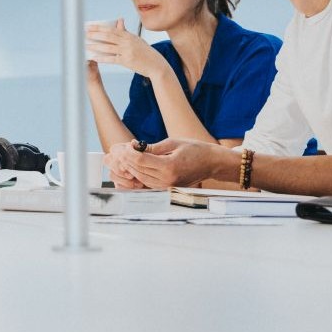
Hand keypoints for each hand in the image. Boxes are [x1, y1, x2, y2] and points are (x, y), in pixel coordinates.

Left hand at [86, 19, 166, 79]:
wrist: (156, 65)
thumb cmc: (146, 52)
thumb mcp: (137, 40)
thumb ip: (126, 32)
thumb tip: (119, 20)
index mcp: (129, 36)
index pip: (111, 29)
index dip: (99, 28)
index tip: (90, 26)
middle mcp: (127, 42)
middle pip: (108, 36)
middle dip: (95, 34)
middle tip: (84, 33)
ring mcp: (127, 52)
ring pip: (108, 47)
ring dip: (95, 46)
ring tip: (86, 45)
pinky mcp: (126, 62)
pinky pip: (112, 59)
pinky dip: (102, 58)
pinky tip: (95, 57)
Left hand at [111, 138, 232, 189]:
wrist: (211, 163)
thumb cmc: (195, 150)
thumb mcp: (173, 143)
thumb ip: (153, 148)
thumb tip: (135, 147)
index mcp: (169, 167)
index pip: (141, 161)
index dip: (130, 153)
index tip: (125, 146)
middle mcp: (167, 180)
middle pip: (138, 171)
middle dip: (127, 161)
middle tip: (119, 151)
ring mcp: (167, 186)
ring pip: (141, 178)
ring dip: (131, 168)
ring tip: (124, 158)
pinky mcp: (168, 188)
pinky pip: (148, 182)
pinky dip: (139, 174)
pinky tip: (134, 166)